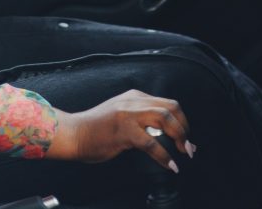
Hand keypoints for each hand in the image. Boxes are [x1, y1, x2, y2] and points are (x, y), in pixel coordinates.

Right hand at [45, 90, 195, 170]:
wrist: (73, 133)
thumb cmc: (95, 129)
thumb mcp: (121, 115)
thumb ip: (140, 118)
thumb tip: (164, 135)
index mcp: (134, 97)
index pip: (167, 103)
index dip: (182, 120)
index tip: (186, 137)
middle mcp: (133, 102)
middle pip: (171, 108)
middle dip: (185, 128)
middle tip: (188, 146)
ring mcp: (128, 114)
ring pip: (164, 119)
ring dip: (179, 137)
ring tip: (183, 153)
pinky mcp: (123, 131)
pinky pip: (151, 143)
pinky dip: (164, 156)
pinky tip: (169, 165)